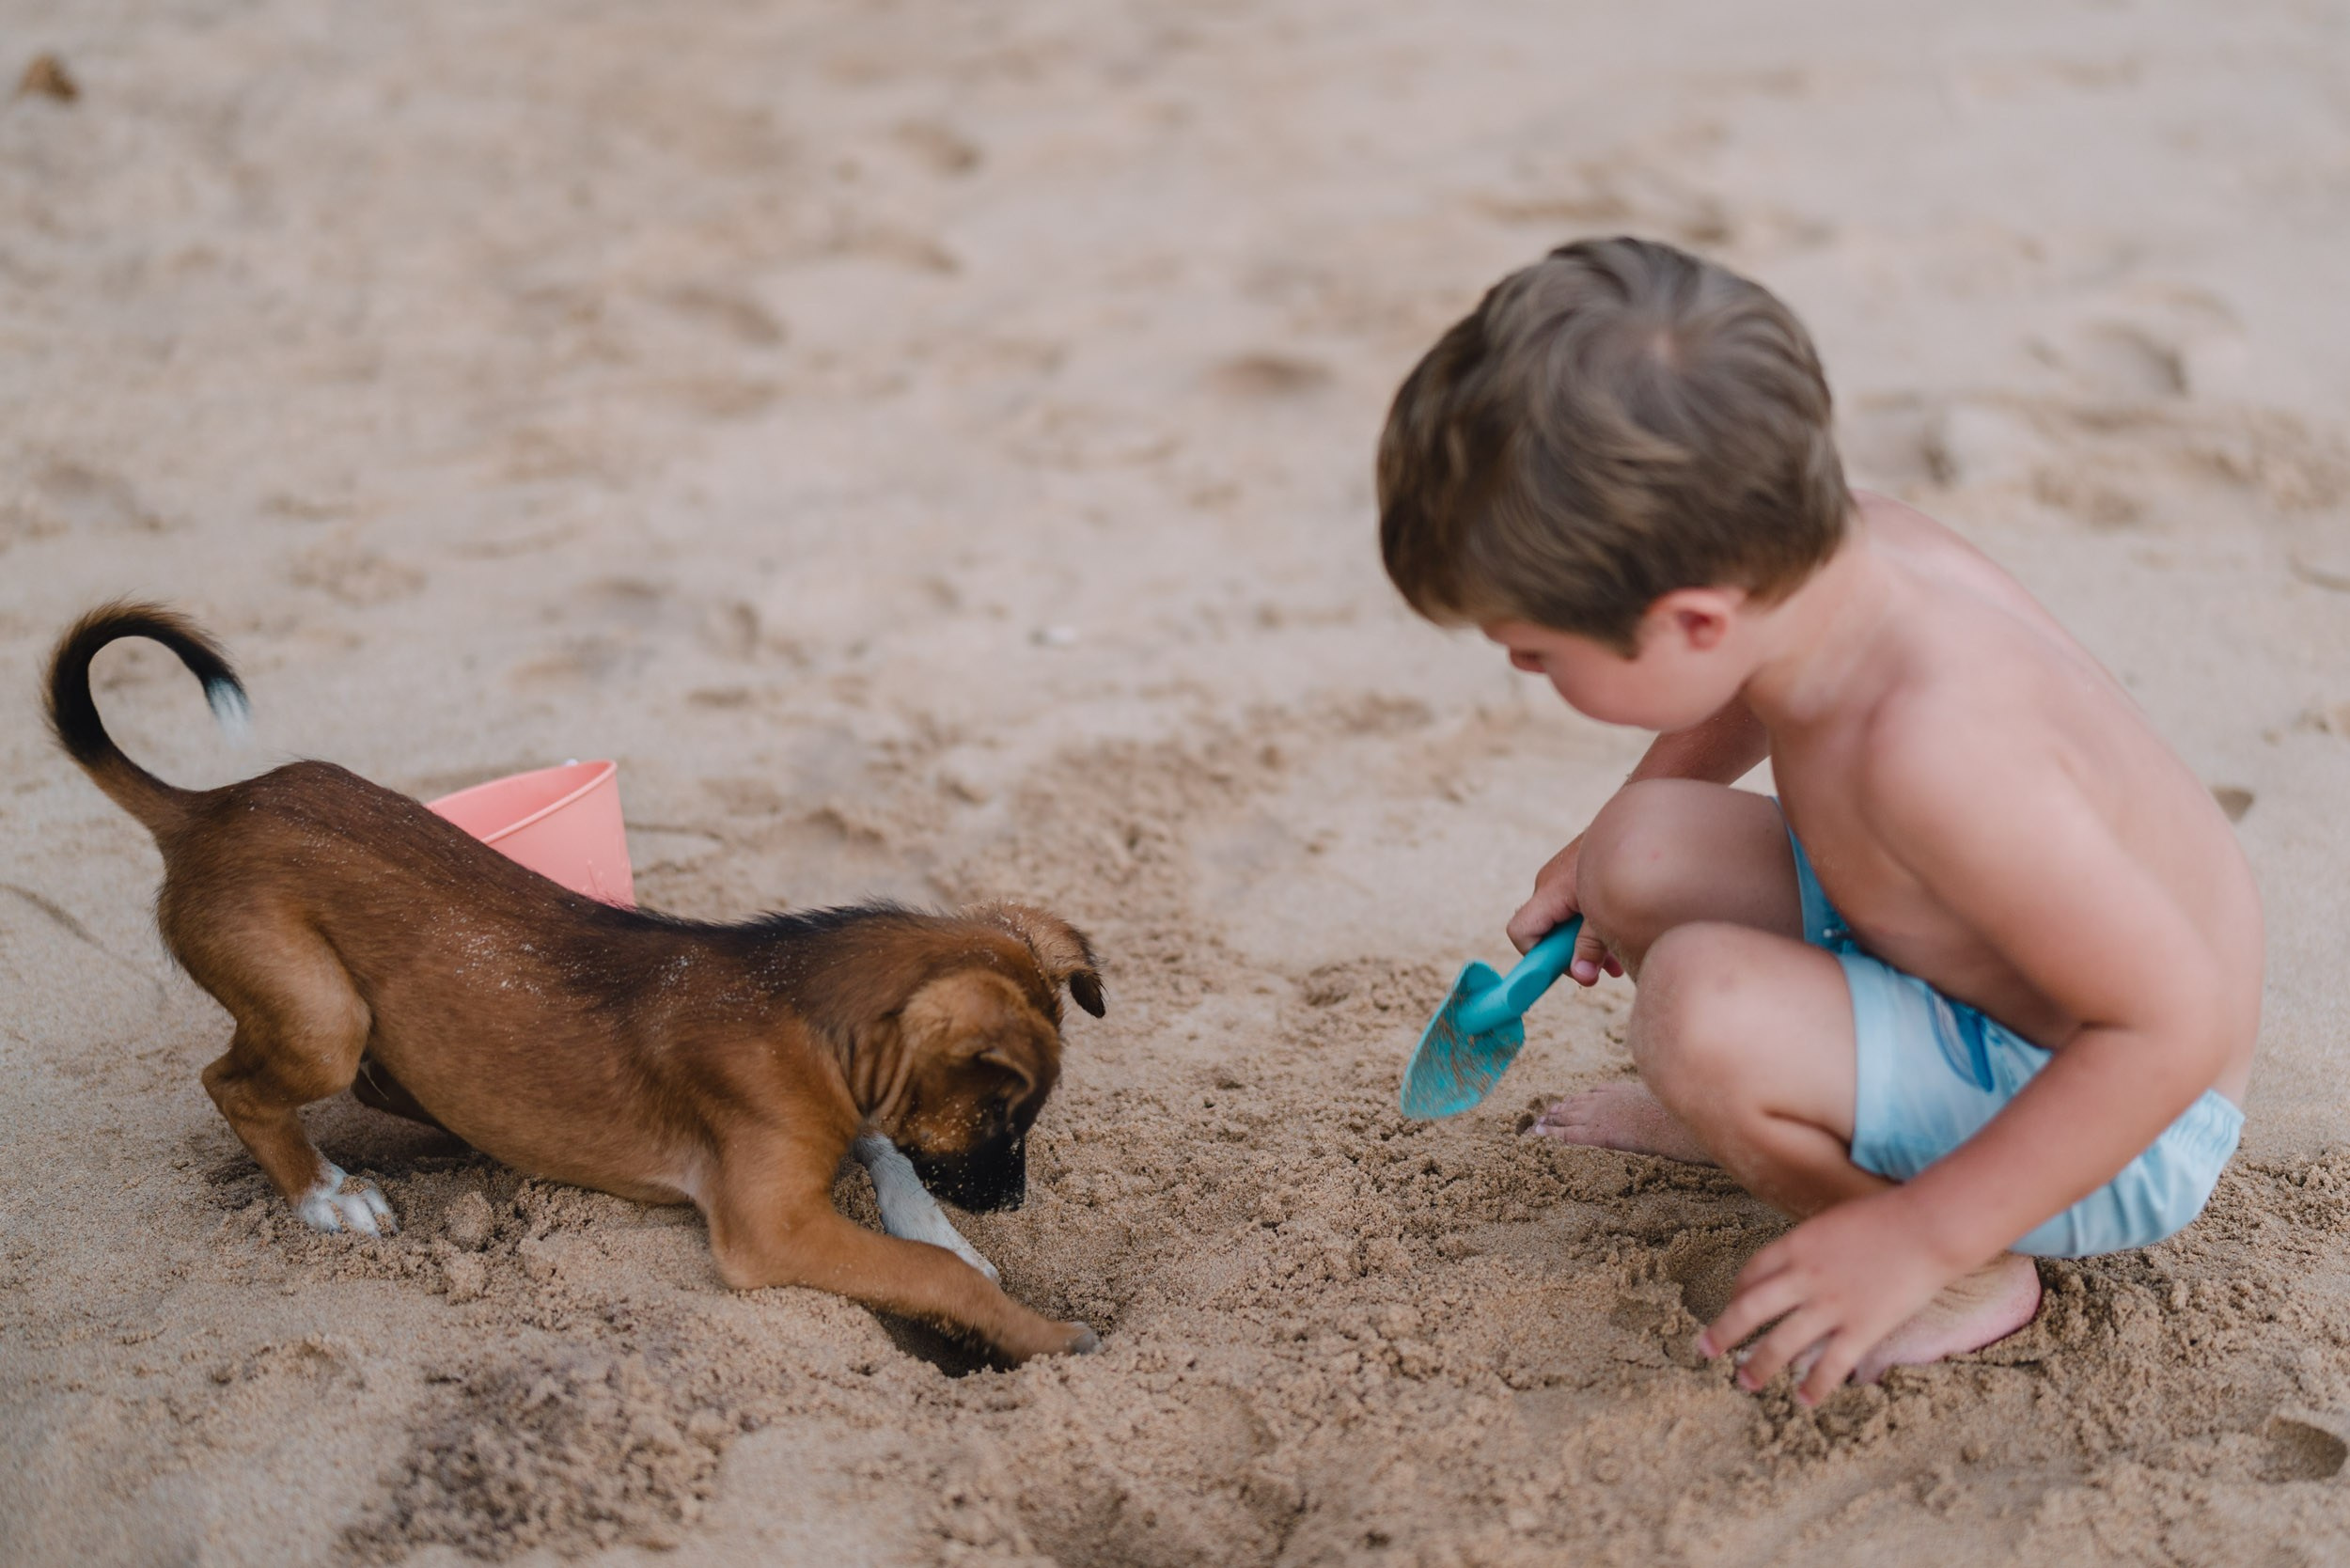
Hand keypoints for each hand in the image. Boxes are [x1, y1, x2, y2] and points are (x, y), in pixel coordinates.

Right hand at [1505, 833, 1621, 982]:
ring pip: (1561, 922)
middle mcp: (1548, 884)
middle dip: (1569, 956)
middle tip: (1600, 970)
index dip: (1537, 956)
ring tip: (1615, 962)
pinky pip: (1574, 908)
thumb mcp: (1606, 912)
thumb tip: (1581, 977)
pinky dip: (1591, 927)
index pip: (1521, 931)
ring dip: (1585, 945)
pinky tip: (1617, 938)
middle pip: (1543, 931)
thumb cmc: (1625, 863)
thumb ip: (1591, 946)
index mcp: (1550, 891)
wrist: (1644, 818)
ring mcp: (1561, 877)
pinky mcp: (1577, 874)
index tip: (1565, 970)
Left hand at [1697, 1192, 1967, 1404]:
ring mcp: (1831, 1304)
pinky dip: (1814, 1385)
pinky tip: (1803, 1400)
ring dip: (1760, 1366)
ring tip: (1746, 1383)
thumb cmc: (1887, 1219)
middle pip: (1750, 1309)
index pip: (1752, 1273)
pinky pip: (1830, 1364)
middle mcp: (1804, 1276)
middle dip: (1723, 1332)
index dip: (1737, 1292)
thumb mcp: (1834, 1223)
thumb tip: (1800, 1269)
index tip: (1732, 1305)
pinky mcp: (1862, 1327)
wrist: (1928, 1226)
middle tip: (1705, 1351)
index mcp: (1796, 1245)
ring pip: (1782, 1343)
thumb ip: (1813, 1248)